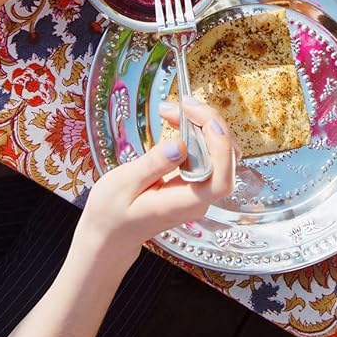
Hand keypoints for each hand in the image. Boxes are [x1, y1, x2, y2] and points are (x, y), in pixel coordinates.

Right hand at [73, 100, 236, 268]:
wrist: (110, 233)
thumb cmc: (112, 213)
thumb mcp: (123, 185)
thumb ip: (152, 165)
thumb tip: (179, 144)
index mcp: (184, 204)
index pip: (221, 181)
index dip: (222, 150)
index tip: (206, 121)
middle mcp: (199, 198)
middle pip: (226, 160)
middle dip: (210, 124)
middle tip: (183, 104)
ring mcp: (199, 189)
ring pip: (220, 153)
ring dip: (203, 125)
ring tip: (174, 109)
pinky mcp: (194, 180)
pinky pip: (207, 153)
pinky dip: (196, 132)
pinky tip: (176, 120)